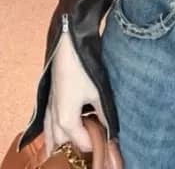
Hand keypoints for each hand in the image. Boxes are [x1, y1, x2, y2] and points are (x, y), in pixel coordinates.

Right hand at [43, 31, 108, 158]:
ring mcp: (49, 109)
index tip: (110, 141)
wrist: (67, 44)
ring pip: (52, 136)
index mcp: (66, 120)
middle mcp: (54, 118)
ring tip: (81, 137)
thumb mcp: (99, 92)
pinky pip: (48, 124)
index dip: (97, 144)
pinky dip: (54, 131)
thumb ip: (105, 115)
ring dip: (64, 140)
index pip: (82, 144)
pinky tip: (64, 127)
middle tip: (96, 137)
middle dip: (78, 144)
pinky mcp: (48, 100)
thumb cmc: (83, 68)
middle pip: (64, 143)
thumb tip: (112, 131)